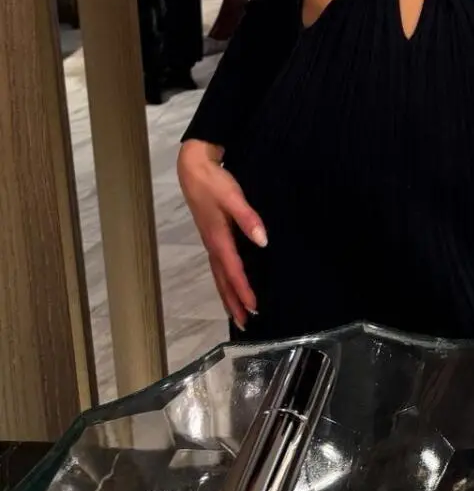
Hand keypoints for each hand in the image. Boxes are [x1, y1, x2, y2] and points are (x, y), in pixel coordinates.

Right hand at [177, 138, 266, 330]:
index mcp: (218, 238)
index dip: (243, 289)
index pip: (233, 270)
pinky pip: (217, 265)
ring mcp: (210, 241)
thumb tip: (262, 241)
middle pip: (223, 280)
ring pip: (218, 275)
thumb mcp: (233, 196)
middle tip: (245, 323)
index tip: (255, 307)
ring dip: (227, 295)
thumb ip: (248, 218)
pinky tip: (229, 283)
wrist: (193, 167)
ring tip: (237, 313)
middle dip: (233, 302)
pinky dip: (223, 280)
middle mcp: (212, 244)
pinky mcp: (210, 235)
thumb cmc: (214, 182)